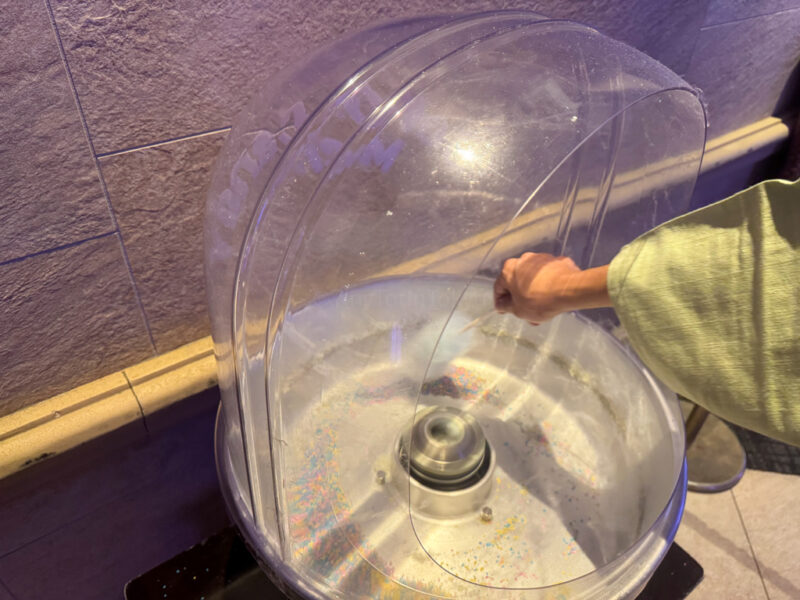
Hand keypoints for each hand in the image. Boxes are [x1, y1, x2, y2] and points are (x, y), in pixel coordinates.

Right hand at [494, 252, 610, 323]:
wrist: (570, 290)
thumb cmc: (540, 300)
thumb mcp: (518, 310)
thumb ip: (506, 307)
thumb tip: (502, 305)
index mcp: (508, 270)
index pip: (499, 288)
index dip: (500, 302)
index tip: (504, 311)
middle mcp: (523, 260)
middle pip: (517, 282)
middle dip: (520, 299)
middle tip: (525, 313)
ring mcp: (541, 259)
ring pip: (532, 279)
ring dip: (533, 292)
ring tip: (542, 309)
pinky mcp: (556, 261)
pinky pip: (547, 276)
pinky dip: (547, 286)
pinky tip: (552, 298)